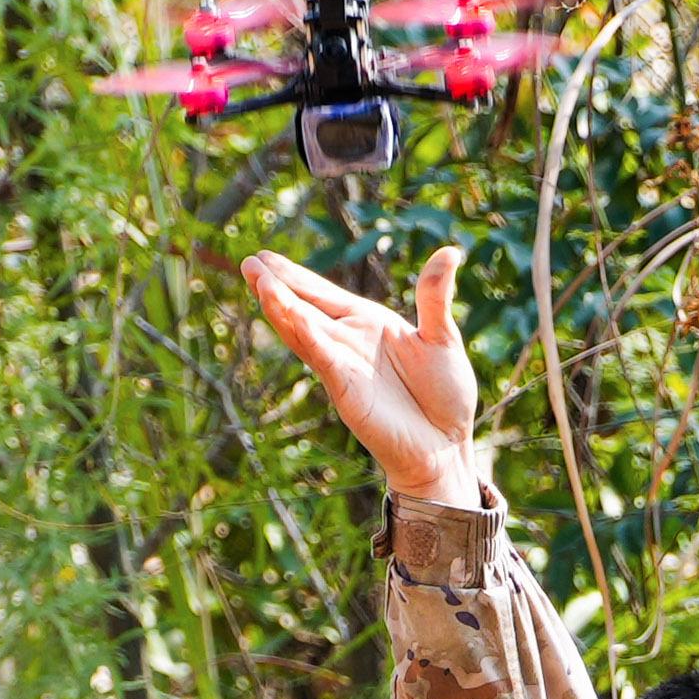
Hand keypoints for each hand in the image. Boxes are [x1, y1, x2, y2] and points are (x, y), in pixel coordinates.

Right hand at [241, 246, 483, 505]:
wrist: (446, 446)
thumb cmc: (445, 396)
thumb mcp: (443, 337)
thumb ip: (434, 296)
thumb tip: (450, 251)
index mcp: (368, 323)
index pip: (324, 294)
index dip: (295, 276)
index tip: (266, 258)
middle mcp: (349, 342)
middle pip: (304, 308)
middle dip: (276, 286)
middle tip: (248, 262)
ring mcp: (344, 365)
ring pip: (304, 330)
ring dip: (280, 306)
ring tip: (258, 280)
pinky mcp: (346, 389)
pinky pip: (321, 356)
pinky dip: (304, 334)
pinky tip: (288, 314)